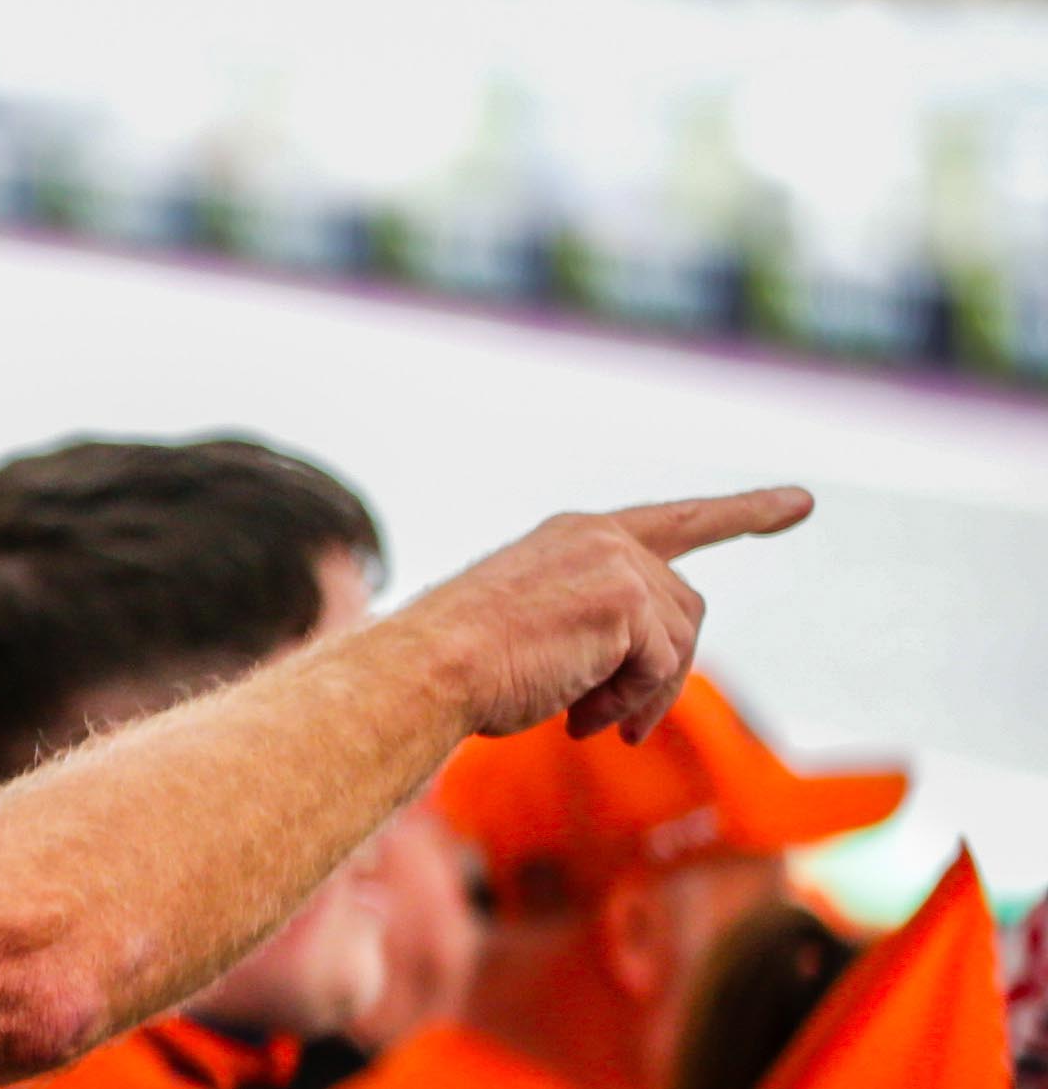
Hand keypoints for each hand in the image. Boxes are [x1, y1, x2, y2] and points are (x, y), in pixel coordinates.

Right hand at [393, 488, 810, 740]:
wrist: (429, 667)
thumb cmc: (465, 664)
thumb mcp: (541, 632)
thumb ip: (604, 631)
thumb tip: (653, 685)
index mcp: (577, 535)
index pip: (678, 521)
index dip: (744, 512)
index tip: (800, 503)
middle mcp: (602, 536)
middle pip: (686, 608)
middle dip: (664, 672)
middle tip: (621, 727)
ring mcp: (617, 563)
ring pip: (680, 642)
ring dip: (643, 695)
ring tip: (589, 721)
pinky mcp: (627, 600)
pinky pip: (661, 667)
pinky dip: (631, 705)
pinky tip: (583, 721)